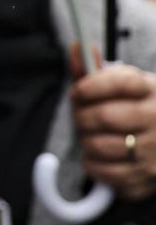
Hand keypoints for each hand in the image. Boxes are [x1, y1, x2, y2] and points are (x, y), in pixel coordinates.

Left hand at [72, 61, 155, 200]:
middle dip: (82, 117)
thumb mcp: (129, 88)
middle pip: (103, 116)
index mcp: (154, 90)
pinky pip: (103, 172)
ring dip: (86, 142)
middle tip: (83, 118)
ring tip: (93, 137)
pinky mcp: (147, 177)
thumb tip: (77, 47)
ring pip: (98, 146)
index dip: (89, 86)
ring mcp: (155, 151)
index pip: (120, 82)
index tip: (78, 92)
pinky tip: (99, 157)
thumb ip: (99, 72)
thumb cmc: (144, 111)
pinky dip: (92, 164)